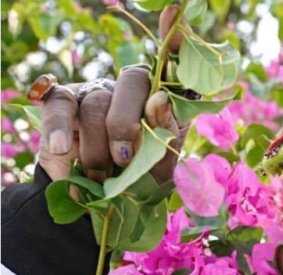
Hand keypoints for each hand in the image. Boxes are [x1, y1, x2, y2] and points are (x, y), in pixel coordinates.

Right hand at [38, 8, 186, 187]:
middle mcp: (131, 88)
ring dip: (97, 146)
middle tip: (124, 159)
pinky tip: (61, 148)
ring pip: (97, 103)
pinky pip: (58, 105)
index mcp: (164, 100)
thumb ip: (166, 135)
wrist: (98, 199)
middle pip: (133, 81)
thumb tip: (159, 99)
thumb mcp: (161, 166)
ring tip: (101, 175)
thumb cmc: (139, 179)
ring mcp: (96, 91)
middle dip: (126, 123)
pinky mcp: (63, 102)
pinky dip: (59, 128)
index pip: (173, 65)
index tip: (173, 16)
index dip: (173, 39)